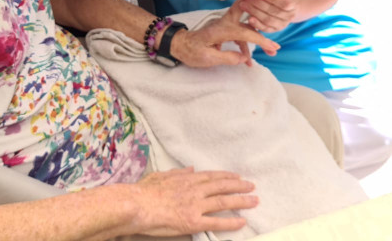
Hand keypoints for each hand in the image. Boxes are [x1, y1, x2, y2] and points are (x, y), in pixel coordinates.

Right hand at [135, 168, 257, 236]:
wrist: (137, 205)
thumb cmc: (143, 192)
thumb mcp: (160, 175)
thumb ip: (177, 173)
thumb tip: (190, 168)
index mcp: (186, 179)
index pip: (212, 176)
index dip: (226, 176)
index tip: (238, 176)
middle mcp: (195, 190)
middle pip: (222, 187)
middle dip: (239, 186)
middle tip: (252, 186)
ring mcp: (195, 206)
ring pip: (223, 202)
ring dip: (241, 201)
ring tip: (254, 201)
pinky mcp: (193, 222)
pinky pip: (216, 222)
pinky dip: (230, 222)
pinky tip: (242, 221)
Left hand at [170, 3, 279, 67]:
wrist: (179, 44)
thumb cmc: (191, 51)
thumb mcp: (207, 58)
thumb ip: (227, 57)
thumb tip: (243, 58)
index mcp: (222, 29)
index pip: (245, 33)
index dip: (261, 40)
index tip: (273, 47)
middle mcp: (225, 24)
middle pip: (248, 22)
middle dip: (263, 29)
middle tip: (275, 42)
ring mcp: (225, 26)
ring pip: (246, 29)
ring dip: (257, 40)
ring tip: (270, 53)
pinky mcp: (225, 31)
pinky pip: (240, 35)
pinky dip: (246, 46)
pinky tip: (248, 60)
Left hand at [238, 0, 299, 32]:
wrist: (287, 7)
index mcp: (293, 3)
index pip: (283, 2)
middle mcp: (290, 16)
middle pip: (273, 11)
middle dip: (258, 4)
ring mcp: (283, 24)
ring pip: (268, 20)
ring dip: (254, 12)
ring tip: (243, 5)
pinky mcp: (275, 30)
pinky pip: (266, 29)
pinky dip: (257, 24)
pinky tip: (249, 19)